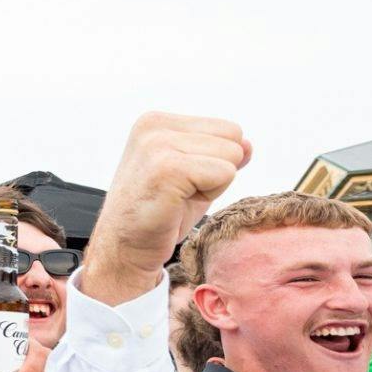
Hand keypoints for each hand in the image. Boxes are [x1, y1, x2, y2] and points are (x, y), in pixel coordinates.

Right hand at [83, 113, 250, 304]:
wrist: (124, 249)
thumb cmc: (157, 214)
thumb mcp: (192, 175)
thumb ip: (219, 154)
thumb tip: (248, 145)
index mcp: (156, 121)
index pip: (227, 129)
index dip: (214, 162)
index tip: (180, 183)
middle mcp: (154, 126)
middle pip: (233, 137)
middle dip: (216, 171)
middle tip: (180, 194)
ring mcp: (158, 145)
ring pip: (231, 156)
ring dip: (212, 186)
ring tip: (178, 199)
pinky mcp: (168, 169)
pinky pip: (224, 174)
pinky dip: (209, 196)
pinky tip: (177, 205)